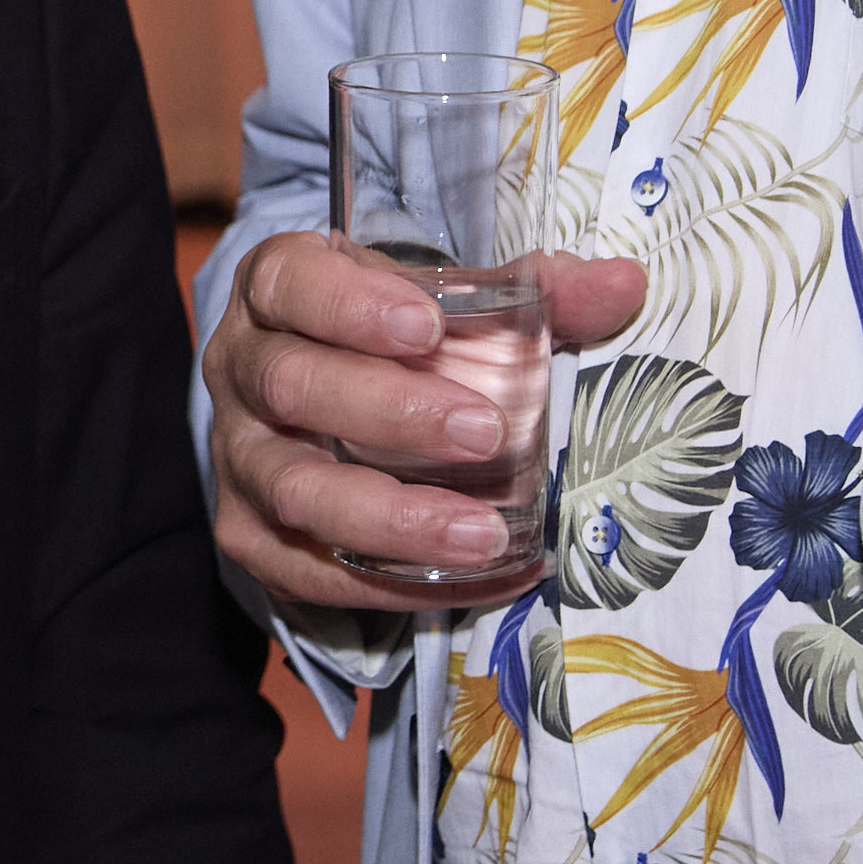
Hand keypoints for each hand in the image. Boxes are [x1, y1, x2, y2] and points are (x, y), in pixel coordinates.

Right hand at [201, 229, 644, 612]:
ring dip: (391, 515)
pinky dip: (379, 581)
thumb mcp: (448, 301)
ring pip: (294, 488)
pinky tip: (457, 580)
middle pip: (293, 385)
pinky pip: (300, 567)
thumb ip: (532, 291)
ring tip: (480, 533)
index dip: (351, 304)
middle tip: (485, 433)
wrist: (325, 404)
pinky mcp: (248, 532)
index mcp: (280, 289)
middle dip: (391, 413)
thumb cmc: (389, 340)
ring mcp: (238, 456)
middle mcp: (243, 368)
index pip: (292, 283)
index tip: (428, 326)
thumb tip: (624, 286)